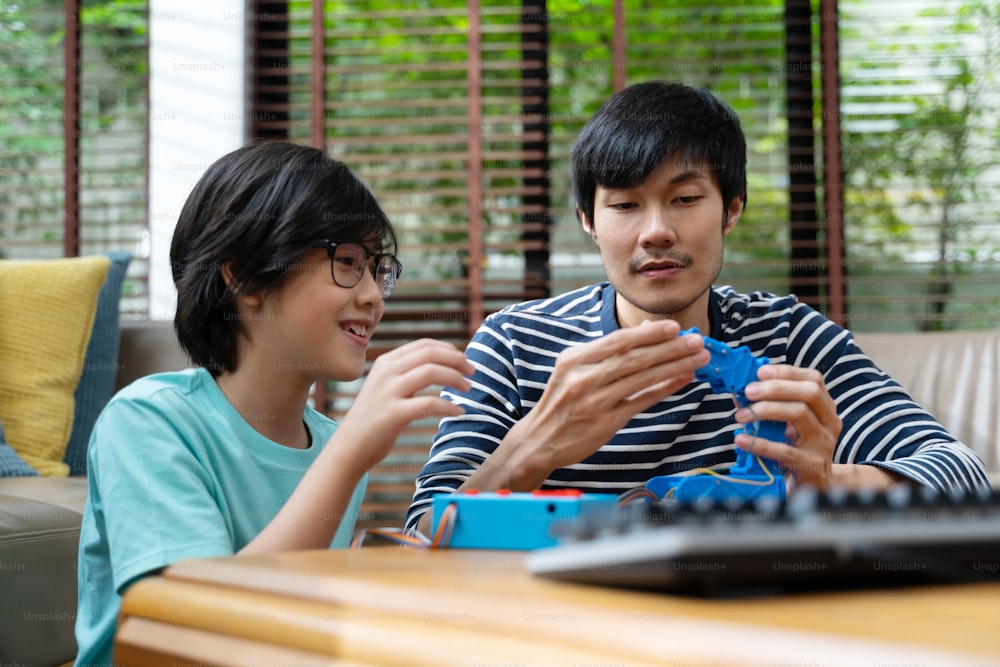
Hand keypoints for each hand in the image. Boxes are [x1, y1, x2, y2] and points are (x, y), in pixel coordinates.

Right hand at [335, 339, 473, 470]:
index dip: (449, 349)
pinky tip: (459, 412)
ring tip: (468, 389)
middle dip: (457, 360)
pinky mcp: (393, 414)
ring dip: (456, 379)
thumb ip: (407, 374)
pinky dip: (449, 406)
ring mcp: (388, 392)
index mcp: (386, 362)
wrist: (349, 448)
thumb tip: (444, 365)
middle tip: (473, 372)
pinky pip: (429, 403)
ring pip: (431, 372)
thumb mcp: (386, 387)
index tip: (464, 360)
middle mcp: (386, 372)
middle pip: (430, 354)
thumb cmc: (374, 419)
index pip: (424, 344)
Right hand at [495, 320, 710, 487]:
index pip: (618, 341)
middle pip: (634, 358)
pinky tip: (683, 379)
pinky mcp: (607, 422)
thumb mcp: (574, 368)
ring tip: (698, 358)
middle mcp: (584, 378)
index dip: (648, 333)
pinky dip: (665, 388)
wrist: (539, 439)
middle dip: (670, 347)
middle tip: (696, 340)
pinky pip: (642, 401)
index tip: (674, 326)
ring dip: (675, 366)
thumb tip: (647, 331)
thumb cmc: (562, 400)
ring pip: (642, 378)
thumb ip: (607, 352)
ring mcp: (596, 401)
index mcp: (574, 359)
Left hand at [733, 364, 840, 488]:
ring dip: (766, 410)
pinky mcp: (812, 465)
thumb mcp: (789, 426)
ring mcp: (823, 444)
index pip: (813, 380)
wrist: (814, 487)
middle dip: (776, 387)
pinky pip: (784, 450)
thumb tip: (741, 392)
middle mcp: (829, 423)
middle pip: (809, 393)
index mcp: (825, 408)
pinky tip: (742, 440)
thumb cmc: (797, 450)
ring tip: (742, 416)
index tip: (761, 372)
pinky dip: (760, 443)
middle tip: (748, 392)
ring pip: (799, 414)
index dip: (787, 372)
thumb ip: (772, 407)